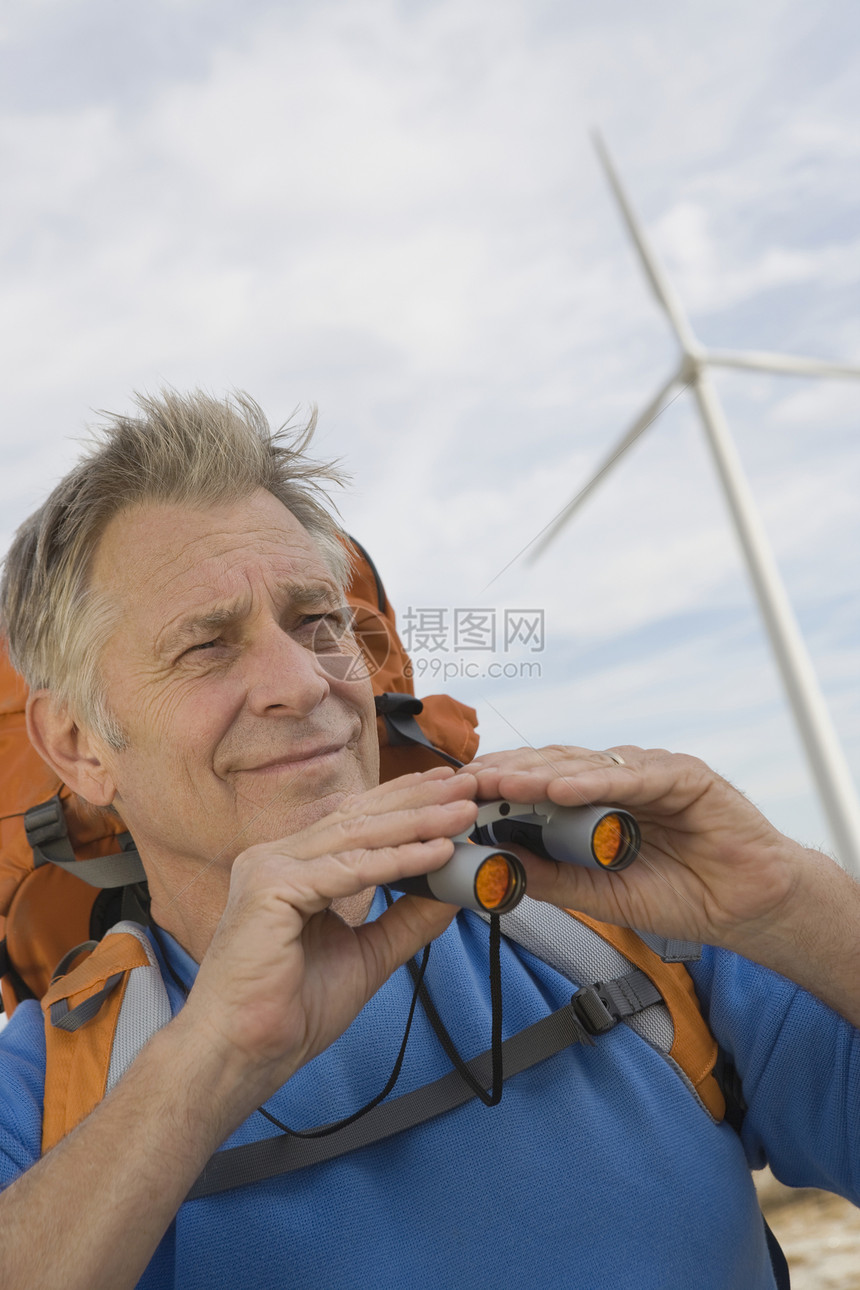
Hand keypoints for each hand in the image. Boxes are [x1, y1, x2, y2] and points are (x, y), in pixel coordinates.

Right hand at [175, 767, 478, 1122]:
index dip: (406, 801)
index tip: (451, 791)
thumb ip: (406, 919)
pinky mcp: (271, 888)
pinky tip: (437, 852)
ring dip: (418, 822)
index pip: (357, 821)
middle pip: (360, 818)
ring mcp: (269, 867)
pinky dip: (399, 860)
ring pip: (358, 836)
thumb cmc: (289, 1010)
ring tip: (462, 813)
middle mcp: (276, 857)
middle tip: (468, 786)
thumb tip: (453, 890)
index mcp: (291, 866)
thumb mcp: (367, 954)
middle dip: (419, 800)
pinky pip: (349, 869)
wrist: (244, 1052)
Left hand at [460, 744, 808, 951]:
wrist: (746, 907)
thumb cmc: (680, 894)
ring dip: (538, 773)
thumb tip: (496, 867)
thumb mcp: (600, 894)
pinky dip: (594, 782)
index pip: (536, 782)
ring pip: (584, 765)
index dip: (497, 786)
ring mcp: (648, 772)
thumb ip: (552, 878)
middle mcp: (617, 778)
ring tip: (499, 783)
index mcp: (596, 800)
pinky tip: (560, 790)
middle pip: (551, 766)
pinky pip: (632, 777)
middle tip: (462, 784)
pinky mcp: (683, 776)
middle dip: (505, 774)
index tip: (454, 796)